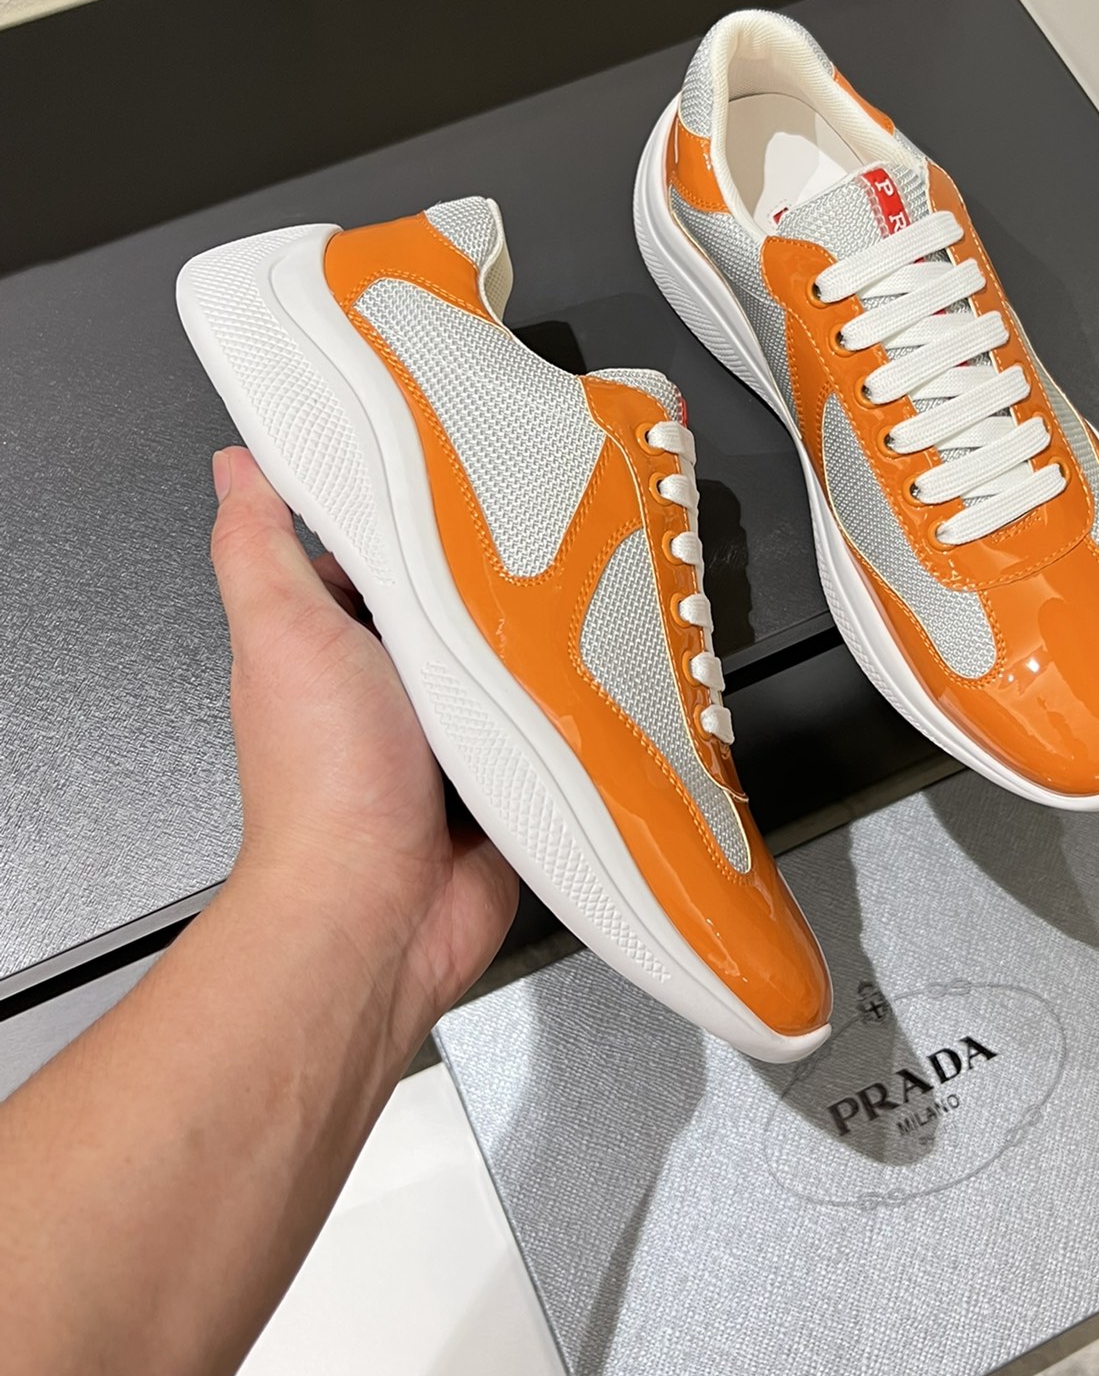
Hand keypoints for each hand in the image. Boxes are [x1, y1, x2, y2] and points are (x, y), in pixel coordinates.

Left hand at [208, 447, 516, 1053]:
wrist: (380, 909)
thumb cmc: (324, 784)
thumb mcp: (280, 630)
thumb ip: (258, 545)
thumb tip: (237, 466)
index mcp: (327, 641)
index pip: (372, 550)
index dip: (409, 514)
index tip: (455, 471)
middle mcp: (386, 685)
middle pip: (450, 601)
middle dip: (488, 580)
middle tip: (535, 539)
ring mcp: (445, 733)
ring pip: (504, 658)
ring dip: (533, 645)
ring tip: (568, 605)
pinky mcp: (500, 774)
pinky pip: (544, 722)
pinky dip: (563, 708)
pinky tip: (585, 680)